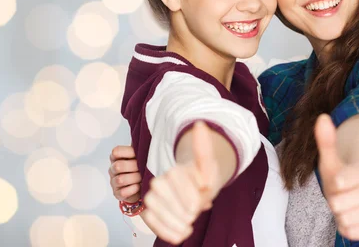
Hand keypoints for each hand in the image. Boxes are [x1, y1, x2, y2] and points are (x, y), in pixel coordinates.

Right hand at [109, 145, 141, 202]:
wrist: (143, 184)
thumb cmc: (142, 167)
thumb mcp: (141, 155)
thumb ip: (140, 147)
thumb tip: (146, 137)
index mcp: (117, 158)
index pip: (116, 152)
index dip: (128, 152)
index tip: (138, 154)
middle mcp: (113, 169)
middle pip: (118, 166)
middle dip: (134, 167)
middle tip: (143, 168)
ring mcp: (114, 182)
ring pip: (120, 179)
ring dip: (135, 178)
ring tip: (142, 178)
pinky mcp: (117, 193)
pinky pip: (122, 192)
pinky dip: (133, 189)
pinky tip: (139, 186)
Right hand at [142, 121, 219, 244]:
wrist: (197, 189)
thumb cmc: (204, 178)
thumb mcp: (209, 165)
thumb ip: (203, 148)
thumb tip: (200, 123)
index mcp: (174, 171)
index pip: (177, 184)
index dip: (192, 195)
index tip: (204, 198)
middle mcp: (158, 182)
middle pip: (166, 200)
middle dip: (184, 209)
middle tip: (196, 212)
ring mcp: (151, 197)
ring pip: (156, 211)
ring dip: (174, 223)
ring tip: (189, 226)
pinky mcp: (149, 212)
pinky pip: (152, 223)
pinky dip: (166, 231)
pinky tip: (180, 234)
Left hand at [315, 114, 358, 240]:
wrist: (358, 191)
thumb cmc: (340, 174)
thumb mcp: (330, 159)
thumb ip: (326, 141)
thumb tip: (322, 117)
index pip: (354, 176)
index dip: (344, 179)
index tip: (339, 181)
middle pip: (352, 201)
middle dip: (339, 202)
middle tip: (336, 199)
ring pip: (358, 217)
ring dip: (344, 216)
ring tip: (343, 209)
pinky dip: (354, 229)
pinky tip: (350, 220)